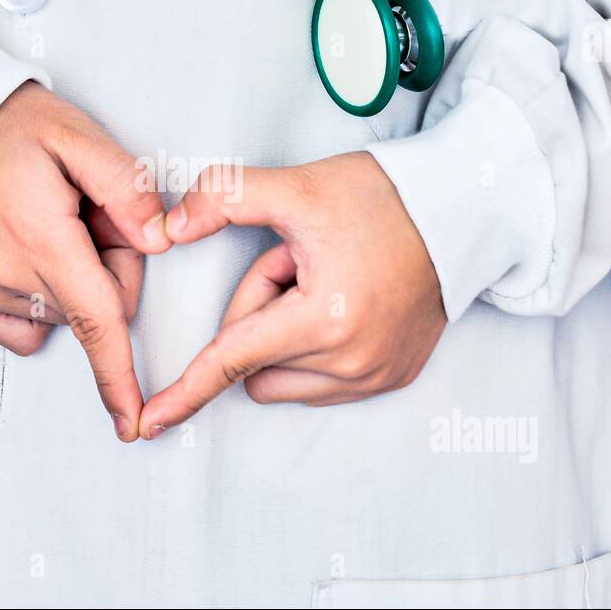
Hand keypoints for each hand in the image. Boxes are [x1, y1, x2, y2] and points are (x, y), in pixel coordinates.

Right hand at [0, 81, 169, 441]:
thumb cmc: (9, 128)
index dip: (119, 375)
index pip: (95, 319)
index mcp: (39, 237)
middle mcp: (0, 273)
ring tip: (44, 223)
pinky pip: (20, 324)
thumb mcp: (80, 138)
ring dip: (67, 282)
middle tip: (85, 216)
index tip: (132, 421)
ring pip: (57, 316)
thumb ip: (127, 189)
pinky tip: (21, 251)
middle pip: (90, 309)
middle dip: (106, 271)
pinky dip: (34, 297)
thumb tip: (158, 242)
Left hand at [137, 152, 444, 438]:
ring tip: (327, 280)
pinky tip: (347, 299)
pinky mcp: (393, 379)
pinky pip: (320, 383)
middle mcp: (352, 362)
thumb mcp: (297, 187)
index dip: (186, 390)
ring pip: (284, 376)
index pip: (233, 358)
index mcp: (325, 319)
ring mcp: (376, 377)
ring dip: (287, 334)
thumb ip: (224, 198)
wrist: (461, 211)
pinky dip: (316, 346)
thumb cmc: (383, 198)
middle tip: (297, 262)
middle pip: (254, 361)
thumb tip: (170, 226)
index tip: (149, 422)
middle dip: (258, 314)